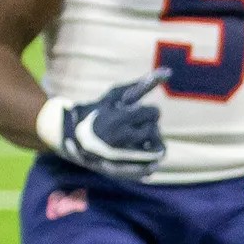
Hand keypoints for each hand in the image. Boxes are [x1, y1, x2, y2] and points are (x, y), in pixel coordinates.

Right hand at [39, 72, 164, 178]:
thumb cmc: (98, 110)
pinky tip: (145, 158)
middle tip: (135, 126)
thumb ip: (143, 84)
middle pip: (155, 130)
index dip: (148, 112)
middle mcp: (121, 139)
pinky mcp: (122, 171)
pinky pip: (148, 169)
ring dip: (152, 143)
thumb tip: (169, 72)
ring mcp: (121, 157)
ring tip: (139, 140)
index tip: (137, 113)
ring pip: (156, 149)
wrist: (74, 138)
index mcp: (119, 119)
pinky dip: (150, 163)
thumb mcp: (117, 94)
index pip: (153, 113)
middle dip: (149, 126)